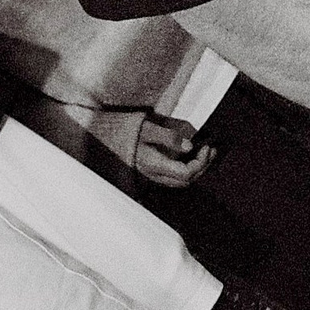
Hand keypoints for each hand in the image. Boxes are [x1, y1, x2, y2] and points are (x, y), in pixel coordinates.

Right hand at [85, 107, 216, 186]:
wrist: (98, 138)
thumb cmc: (121, 130)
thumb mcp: (144, 127)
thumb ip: (167, 136)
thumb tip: (188, 146)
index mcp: (152, 164)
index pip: (185, 173)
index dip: (200, 163)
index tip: (206, 146)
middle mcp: (152, 175)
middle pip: (185, 181)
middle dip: (202, 167)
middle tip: (211, 149)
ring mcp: (150, 176)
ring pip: (179, 182)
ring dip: (195, 170)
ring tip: (205, 152)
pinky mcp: (149, 173)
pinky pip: (172, 178)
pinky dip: (185, 169)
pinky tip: (189, 156)